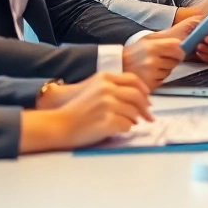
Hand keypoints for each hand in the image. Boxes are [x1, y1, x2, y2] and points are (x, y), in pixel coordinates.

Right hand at [20, 72, 151, 152]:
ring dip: (134, 120)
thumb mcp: (93, 88)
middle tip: (149, 117)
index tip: (148, 99)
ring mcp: (108, 104)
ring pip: (134, 112)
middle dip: (146, 108)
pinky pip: (127, 125)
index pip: (133, 80)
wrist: (59, 124)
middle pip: (138, 96)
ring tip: (128, 123)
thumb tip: (138, 96)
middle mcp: (107, 89)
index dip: (143, 90)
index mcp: (104, 78)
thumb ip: (112, 87)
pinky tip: (118, 129)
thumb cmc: (76, 110)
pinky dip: (126, 129)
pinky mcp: (108, 121)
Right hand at [122, 32, 186, 90]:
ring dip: (164, 70)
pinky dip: (158, 78)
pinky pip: (162, 80)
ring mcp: (151, 74)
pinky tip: (148, 74)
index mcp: (152, 46)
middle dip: (171, 60)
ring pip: (169, 71)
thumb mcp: (146, 41)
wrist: (117, 67)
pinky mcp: (150, 84)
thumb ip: (165, 40)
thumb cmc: (133, 53)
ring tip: (151, 66)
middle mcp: (152, 60)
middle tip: (159, 59)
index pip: (177, 47)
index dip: (178, 50)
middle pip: (175, 60)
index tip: (175, 52)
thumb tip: (183, 42)